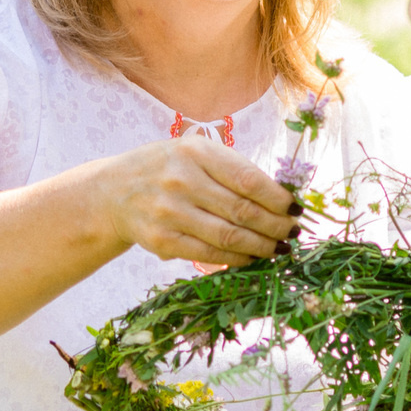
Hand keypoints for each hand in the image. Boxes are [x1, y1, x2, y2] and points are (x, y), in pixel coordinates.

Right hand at [93, 136, 298, 267]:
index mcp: (195, 151)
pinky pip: (209, 253)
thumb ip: (232, 170)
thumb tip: (281, 198)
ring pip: (229, 236)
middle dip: (276, 225)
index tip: (296, 208)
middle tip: (293, 232)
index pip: (248, 179)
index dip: (278, 198)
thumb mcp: (195, 153)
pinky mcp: (161, 240)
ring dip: (262, 246)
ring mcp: (169, 212)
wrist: (114, 191)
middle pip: (242, 210)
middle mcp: (181, 179)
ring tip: (279, 247)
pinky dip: (236, 258)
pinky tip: (252, 257)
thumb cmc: (168, 169)